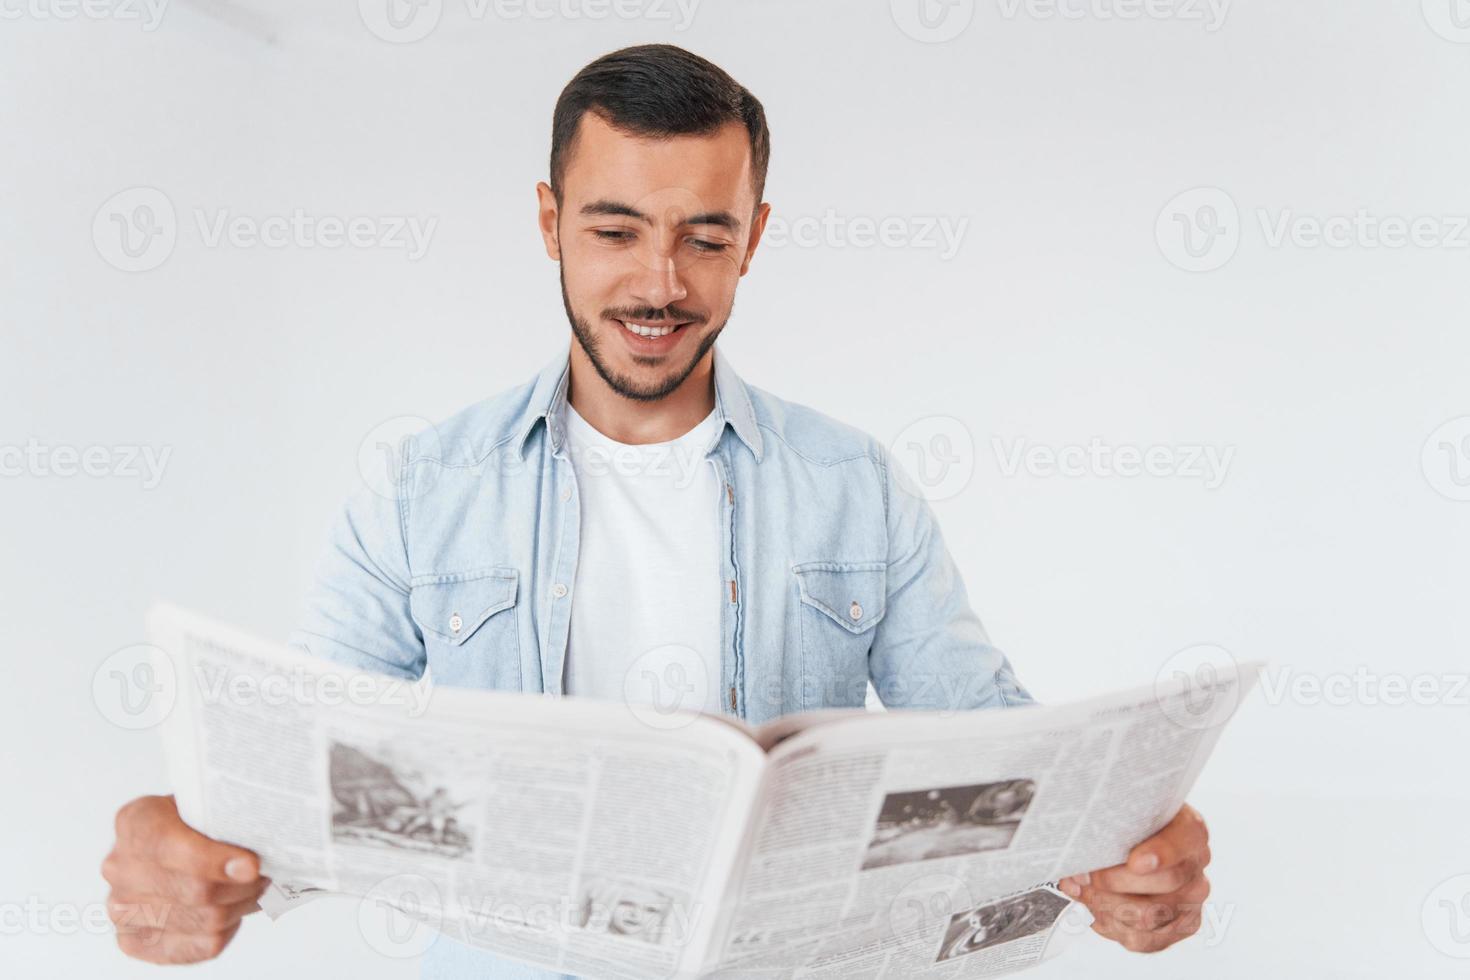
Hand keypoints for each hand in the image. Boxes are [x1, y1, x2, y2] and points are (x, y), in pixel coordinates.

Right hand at [102, 794, 269, 962]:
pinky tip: (233, 912)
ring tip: (255, 890)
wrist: (168, 838)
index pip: (171, 847)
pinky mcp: (135, 941)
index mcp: (137, 822)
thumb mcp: (207, 799)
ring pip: (204, 920)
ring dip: (241, 906)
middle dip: (243, 886)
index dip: (213, 861)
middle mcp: (120, 867)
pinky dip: (228, 930)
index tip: (251, 866)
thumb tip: (262, 838)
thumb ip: (225, 816)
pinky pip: (200, 946)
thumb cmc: (195, 818)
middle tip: (266, 874)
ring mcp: (122, 908)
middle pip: (196, 891)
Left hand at [1058, 803, 1210, 953]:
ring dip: (1106, 905)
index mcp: (1190, 831)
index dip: (1162, 854)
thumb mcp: (1125, 815)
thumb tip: (1081, 849)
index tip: (1136, 862)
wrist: (1139, 847)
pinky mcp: (1176, 930)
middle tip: (1084, 874)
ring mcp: (1189, 902)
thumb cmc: (1130, 830)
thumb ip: (1113, 826)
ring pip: (1148, 916)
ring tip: (1080, 890)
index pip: (1184, 841)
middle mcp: (1195, 868)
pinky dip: (1110, 924)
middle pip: (1166, 883)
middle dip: (1115, 881)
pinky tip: (1094, 908)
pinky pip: (1142, 939)